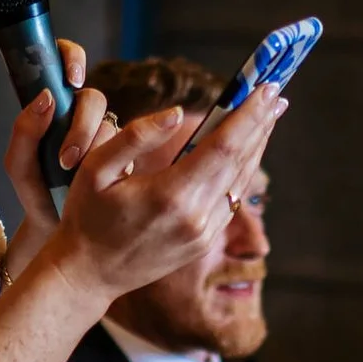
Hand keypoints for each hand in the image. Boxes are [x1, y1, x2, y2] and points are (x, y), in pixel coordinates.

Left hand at [0, 39, 114, 275]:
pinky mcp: (128, 153)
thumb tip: (45, 98)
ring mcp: (106, 133)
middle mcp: (81, 114)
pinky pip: (132, 146)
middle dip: (83, 124)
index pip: (64, 61)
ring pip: (112, 122)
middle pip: (93, 97)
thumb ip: (23, 134)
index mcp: (53, 107)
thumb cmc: (38, 195)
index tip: (71, 79)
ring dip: (97, 148)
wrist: (62, 233)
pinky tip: (104, 182)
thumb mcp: (20, 169)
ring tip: (77, 178)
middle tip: (67, 158)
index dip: (72, 58)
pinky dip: (117, 162)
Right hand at [35, 82, 285, 303]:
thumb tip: (178, 112)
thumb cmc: (87, 217)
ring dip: (257, 145)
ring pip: (242, 181)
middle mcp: (196, 217)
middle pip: (241, 161)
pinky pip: (232, 199)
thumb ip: (135, 136)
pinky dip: (243, 170)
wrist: (89, 274)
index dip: (248, 114)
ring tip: (269, 115)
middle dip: (261, 123)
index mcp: (170, 195)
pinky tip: (247, 151)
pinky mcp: (204, 242)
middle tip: (275, 91)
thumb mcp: (95, 169)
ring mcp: (203, 233)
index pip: (223, 146)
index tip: (265, 87)